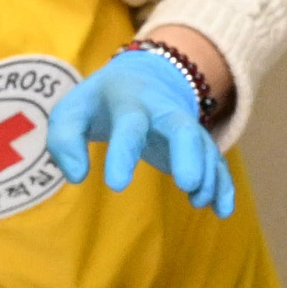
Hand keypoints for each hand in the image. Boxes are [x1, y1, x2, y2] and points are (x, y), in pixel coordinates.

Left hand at [46, 45, 234, 216]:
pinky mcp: (197, 142)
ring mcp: (185, 124)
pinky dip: (222, 183)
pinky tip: (222, 210)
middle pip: (182, 127)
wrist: (142, 77)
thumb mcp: (70, 111)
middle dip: (188, 153)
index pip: (129, 125)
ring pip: (203, 145)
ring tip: (199, 201)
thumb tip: (77, 176)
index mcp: (129, 101)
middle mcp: (163, 110)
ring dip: (208, 172)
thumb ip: (64, 141)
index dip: (124, 153)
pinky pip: (215, 160)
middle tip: (187, 183)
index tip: (116, 187)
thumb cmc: (98, 103)